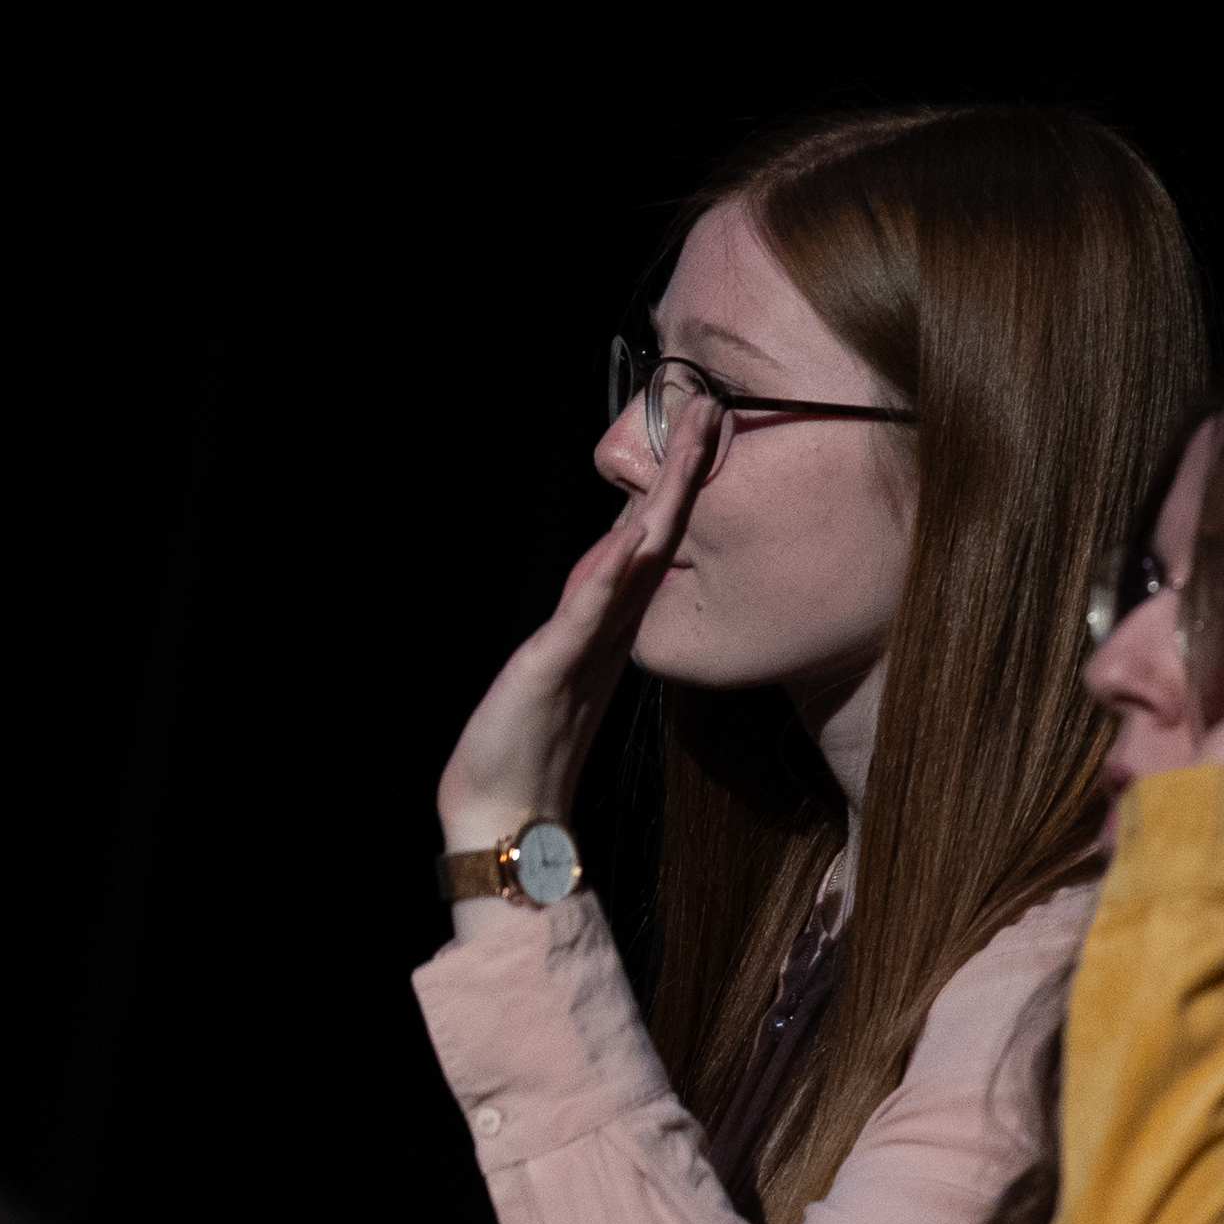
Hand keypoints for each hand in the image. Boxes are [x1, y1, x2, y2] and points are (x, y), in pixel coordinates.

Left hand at [433, 417, 710, 854]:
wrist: (509, 814)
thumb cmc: (532, 749)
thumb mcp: (567, 670)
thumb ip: (594, 628)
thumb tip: (614, 588)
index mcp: (609, 623)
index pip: (649, 541)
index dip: (675, 486)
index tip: (701, 430)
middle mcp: (608, 627)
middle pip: (655, 536)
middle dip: (683, 473)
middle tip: (714, 409)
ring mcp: (587, 644)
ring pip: (632, 563)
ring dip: (661, 505)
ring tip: (690, 448)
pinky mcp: (556, 667)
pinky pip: (589, 614)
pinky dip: (611, 576)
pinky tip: (631, 540)